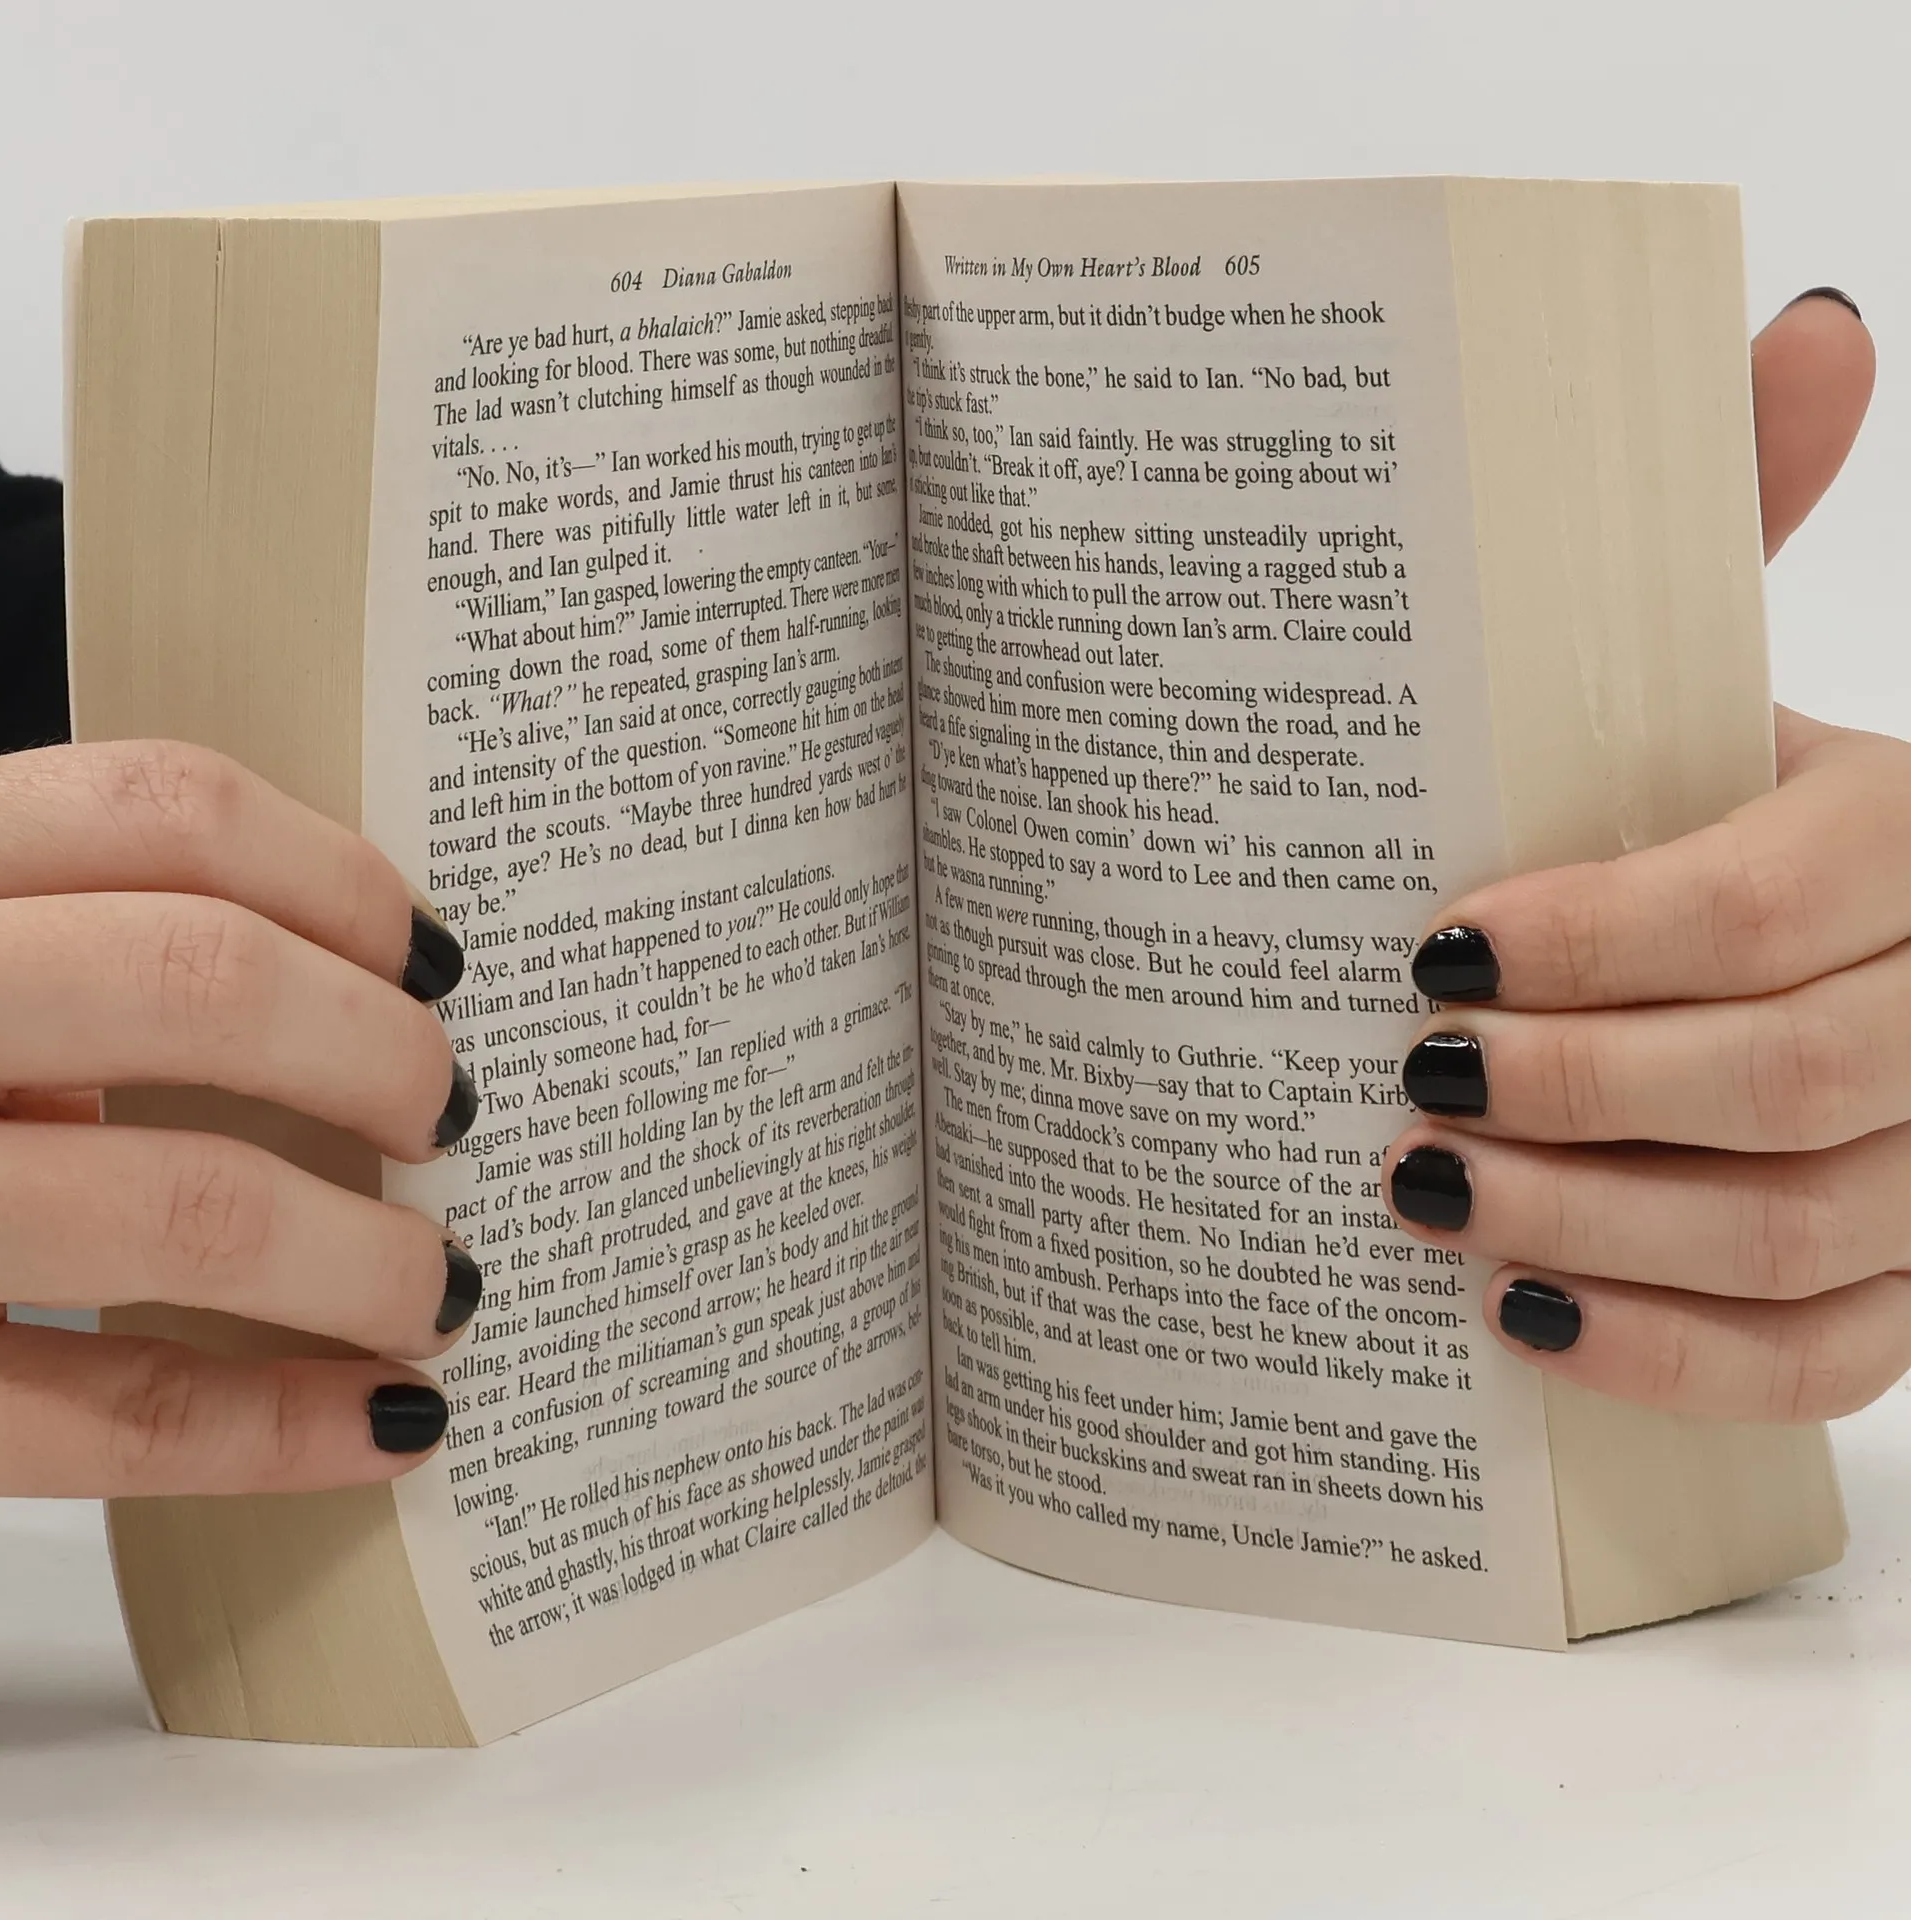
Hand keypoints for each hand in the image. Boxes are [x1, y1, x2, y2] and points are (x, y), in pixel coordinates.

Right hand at [0, 743, 479, 1493]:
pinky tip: (387, 1423)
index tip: (431, 954)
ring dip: (363, 1256)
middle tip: (446, 1112)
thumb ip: (63, 945)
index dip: (337, 877)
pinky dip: (280, 1427)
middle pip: (200, 983)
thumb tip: (331, 997)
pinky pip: (111, 1417)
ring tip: (440, 1283)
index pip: (159, 811)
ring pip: (186, 1208)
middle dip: (376, 1056)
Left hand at [1386, 289, 1890, 1421]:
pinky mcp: (1907, 1280)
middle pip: (1792, 1081)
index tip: (1430, 954)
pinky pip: (1827, 1358)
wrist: (1800, 942)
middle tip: (1407, 1086)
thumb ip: (1739, 516)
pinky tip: (1527, 1320)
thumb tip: (1815, 325)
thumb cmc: (1725, 800)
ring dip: (1598, 1229)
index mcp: (1910, 827)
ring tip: (1426, 1197)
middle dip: (1577, 1096)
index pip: (1771, 906)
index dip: (1597, 945)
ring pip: (1810, 1231)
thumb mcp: (1717, 670)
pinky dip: (1675, 1357)